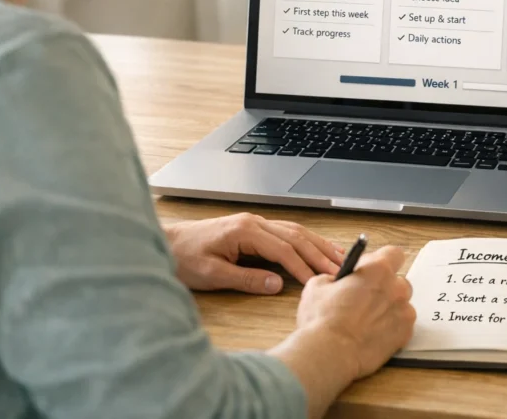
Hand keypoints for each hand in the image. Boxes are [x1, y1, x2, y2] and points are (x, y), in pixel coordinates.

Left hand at [164, 213, 343, 294]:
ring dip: (318, 245)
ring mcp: (255, 222)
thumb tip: (278, 284)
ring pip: (295, 231)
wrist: (166, 242)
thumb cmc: (184, 258)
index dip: (304, 266)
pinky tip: (317, 248)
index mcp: (245, 231)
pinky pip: (286, 232)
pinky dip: (305, 240)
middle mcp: (254, 222)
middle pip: (296, 237)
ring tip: (339, 258)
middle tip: (341, 271)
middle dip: (319, 254)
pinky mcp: (253, 227)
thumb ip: (247, 279)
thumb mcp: (213, 274)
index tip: (320, 281)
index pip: (284, 249)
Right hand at [294, 246, 416, 379]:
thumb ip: (334, 278)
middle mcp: (396, 287)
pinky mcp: (405, 334)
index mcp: (377, 269)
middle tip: (367, 299)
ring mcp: (403, 311)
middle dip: (385, 287)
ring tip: (369, 320)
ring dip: (390, 308)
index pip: (394, 254)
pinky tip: (374, 334)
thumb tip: (338, 282)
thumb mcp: (317, 285)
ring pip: (402, 304)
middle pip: (399, 281)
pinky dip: (392, 328)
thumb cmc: (321, 318)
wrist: (329, 353)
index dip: (381, 261)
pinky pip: (403, 325)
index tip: (370, 270)